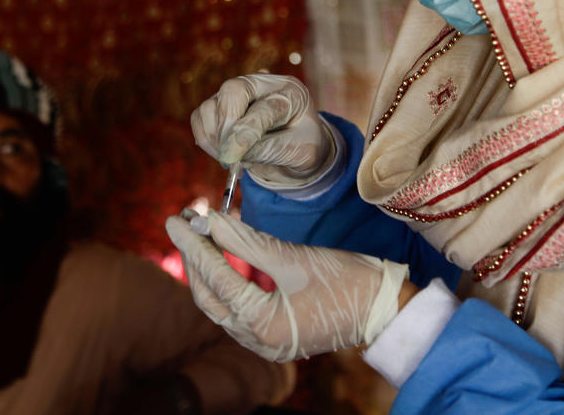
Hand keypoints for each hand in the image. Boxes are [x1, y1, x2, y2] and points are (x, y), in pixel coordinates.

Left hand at [165, 210, 408, 361]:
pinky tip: (221, 261)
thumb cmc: (346, 281)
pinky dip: (226, 285)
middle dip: (194, 259)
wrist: (386, 310)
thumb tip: (210, 221)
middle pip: (209, 297)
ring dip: (208, 272)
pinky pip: (237, 311)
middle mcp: (257, 341)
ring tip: (198, 237)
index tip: (176, 218)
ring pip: (221, 306)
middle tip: (182, 224)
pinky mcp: (274, 337)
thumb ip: (247, 241)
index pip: (215, 278)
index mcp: (261, 324)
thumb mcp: (292, 257)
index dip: (193, 244)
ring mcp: (265, 344)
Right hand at [190, 74, 332, 186]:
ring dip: (215, 139)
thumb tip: (234, 152)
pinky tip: (225, 155)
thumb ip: (270, 150)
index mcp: (290, 91)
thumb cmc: (302, 147)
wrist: (295, 150)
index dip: (247, 131)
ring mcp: (237, 94)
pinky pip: (199, 118)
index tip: (232, 156)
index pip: (265, 106)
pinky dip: (206, 140)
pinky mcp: (219, 106)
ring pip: (210, 107)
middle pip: (232, 90)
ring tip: (234, 161)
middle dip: (226, 127)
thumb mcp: (301, 153)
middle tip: (228, 157)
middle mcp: (261, 85)